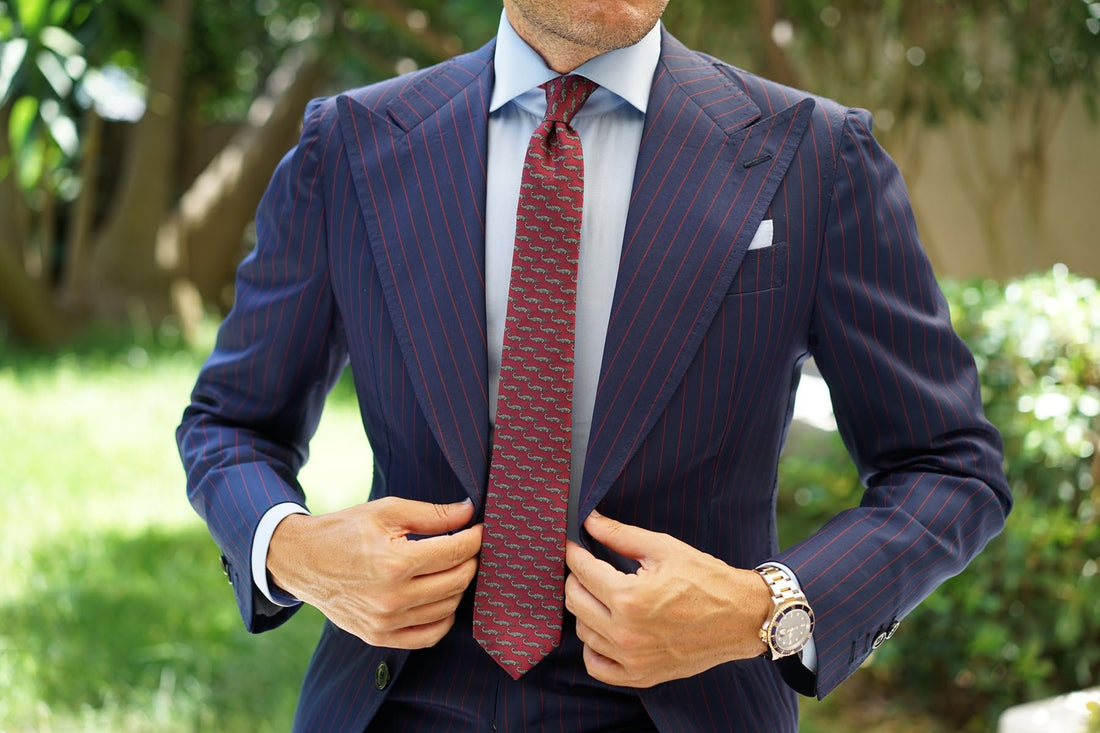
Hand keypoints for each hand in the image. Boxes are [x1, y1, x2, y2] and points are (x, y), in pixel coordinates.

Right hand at [267, 496, 481, 648]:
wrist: (302, 561)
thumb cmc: (345, 531)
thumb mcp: (387, 511)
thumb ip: (431, 514)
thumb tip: (469, 513)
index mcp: (395, 562)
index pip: (454, 552)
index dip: (474, 538)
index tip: (479, 529)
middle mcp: (392, 597)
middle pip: (456, 582)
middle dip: (470, 561)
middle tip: (468, 547)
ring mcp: (386, 622)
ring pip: (447, 609)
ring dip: (459, 587)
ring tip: (454, 567)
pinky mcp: (379, 637)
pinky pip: (429, 636)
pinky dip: (444, 618)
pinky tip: (442, 598)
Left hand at [564, 510, 770, 687]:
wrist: (742, 617)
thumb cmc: (707, 579)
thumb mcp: (664, 548)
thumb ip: (620, 535)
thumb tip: (589, 520)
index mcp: (630, 598)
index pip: (582, 571)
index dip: (574, 552)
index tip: (574, 544)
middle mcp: (626, 633)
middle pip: (576, 601)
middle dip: (576, 578)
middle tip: (587, 566)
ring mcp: (632, 659)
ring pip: (583, 632)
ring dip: (585, 609)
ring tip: (601, 594)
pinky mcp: (641, 676)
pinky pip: (597, 667)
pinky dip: (593, 649)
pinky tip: (602, 630)